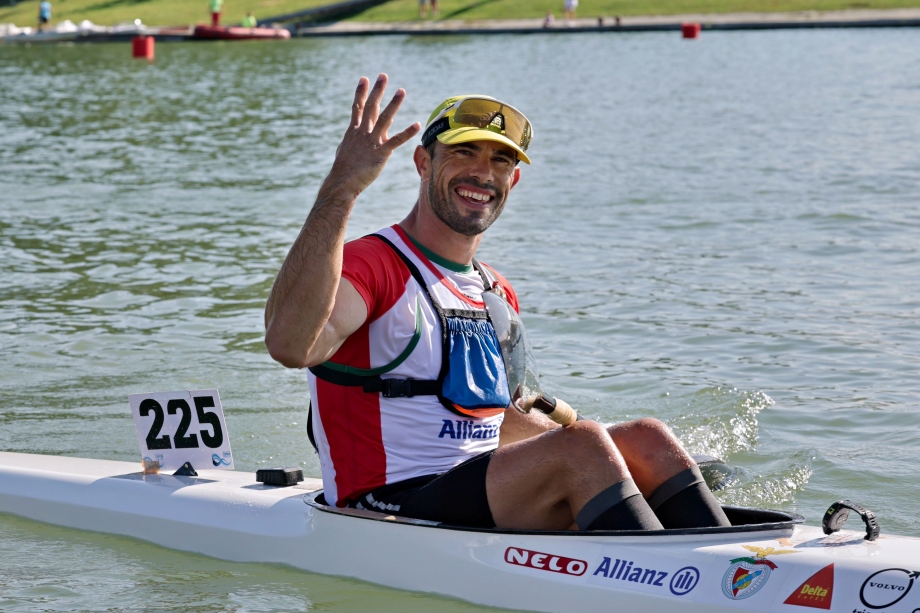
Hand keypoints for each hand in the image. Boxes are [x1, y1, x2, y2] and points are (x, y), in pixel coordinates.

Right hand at [326, 74, 420, 198]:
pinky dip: (407, 133)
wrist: (342, 182)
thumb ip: (358, 136)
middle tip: (383, 75)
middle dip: (377, 90)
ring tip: (401, 91)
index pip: (358, 107)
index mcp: (354, 130)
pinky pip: (396, 140)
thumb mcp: (349, 147)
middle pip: (371, 107)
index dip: (361, 92)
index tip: (365, 78)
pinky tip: (416, 124)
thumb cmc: (344, 166)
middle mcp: (363, 132)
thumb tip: (369, 128)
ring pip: (384, 119)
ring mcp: (372, 142)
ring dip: (394, 104)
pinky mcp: (381, 153)